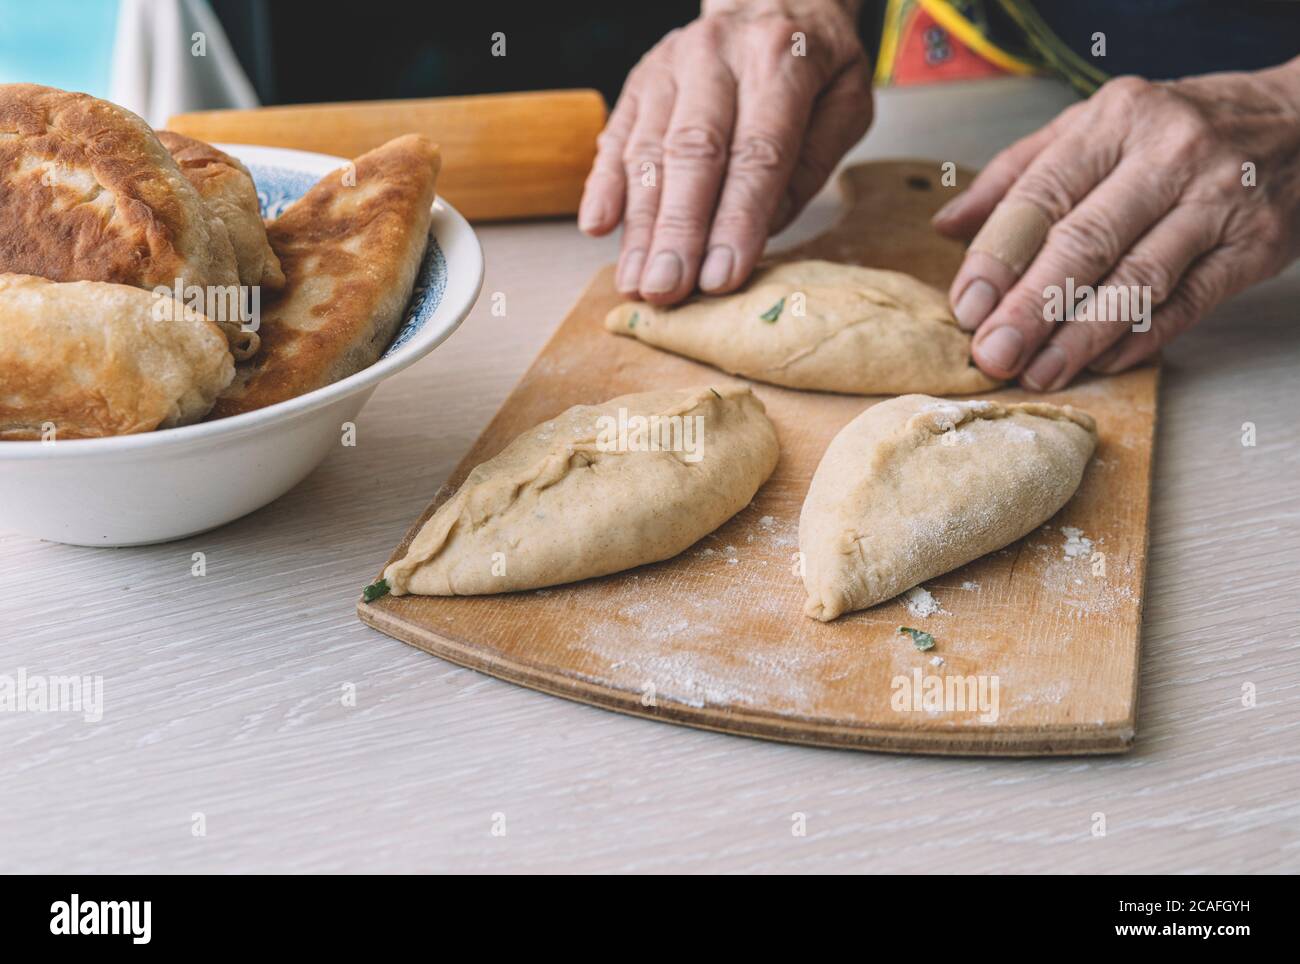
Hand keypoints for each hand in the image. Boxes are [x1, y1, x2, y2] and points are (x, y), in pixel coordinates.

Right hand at [579, 0, 870, 305]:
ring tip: (636, 283)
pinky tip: (596, 227)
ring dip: (639, 225)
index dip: (738, 220)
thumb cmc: (812, 67)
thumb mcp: (846, 104)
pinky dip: (603, 184)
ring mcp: (669, 68)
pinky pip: (616, 136)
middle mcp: (716, 58)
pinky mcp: (638, 83)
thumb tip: (761, 229)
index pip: (757, 153)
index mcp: (779, 60)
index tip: (722, 277)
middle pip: (693, 154)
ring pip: (649, 152)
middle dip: (678, 231)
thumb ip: (810, 165)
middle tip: (667, 291)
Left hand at [933, 60, 1299, 390]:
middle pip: (1084, 242)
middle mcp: (1168, 155)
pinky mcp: (1252, 247)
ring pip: (1136, 280)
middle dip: (1030, 307)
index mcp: (1116, 120)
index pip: (1041, 196)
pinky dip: (1139, 338)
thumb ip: (1017, 174)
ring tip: (1037, 372)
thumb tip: (948, 226)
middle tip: (992, 354)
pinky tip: (1101, 363)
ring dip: (1079, 336)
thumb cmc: (1176, 129)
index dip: (998, 257)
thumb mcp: (1094, 127)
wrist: (1297, 121)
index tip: (965, 306)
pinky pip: (1186, 303)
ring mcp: (1216, 201)